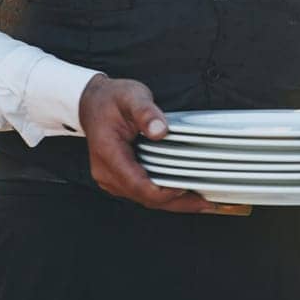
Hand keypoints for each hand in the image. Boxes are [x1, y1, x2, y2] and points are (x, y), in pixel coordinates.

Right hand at [77, 74, 247, 214]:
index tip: (188, 186)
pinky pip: (142, 192)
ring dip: (172, 202)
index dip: (164, 191)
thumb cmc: (112, 99)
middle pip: (144, 197)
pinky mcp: (119, 178)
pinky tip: (183, 192)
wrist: (92, 102)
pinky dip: (163, 195)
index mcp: (108, 154)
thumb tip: (160, 130)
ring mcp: (111, 178)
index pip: (138, 184)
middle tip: (206, 203)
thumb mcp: (131, 96)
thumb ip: (146, 112)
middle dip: (176, 202)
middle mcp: (107, 172)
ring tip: (201, 201)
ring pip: (144, 199)